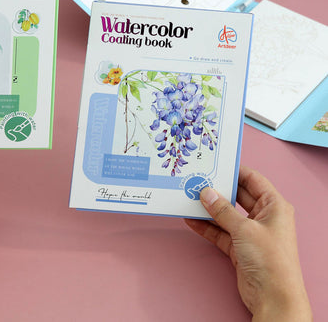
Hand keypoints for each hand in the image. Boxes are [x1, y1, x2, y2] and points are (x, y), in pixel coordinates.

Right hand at [185, 165, 311, 321]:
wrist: (273, 297)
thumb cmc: (270, 260)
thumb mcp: (244, 229)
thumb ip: (222, 210)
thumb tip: (206, 193)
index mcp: (274, 206)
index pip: (253, 180)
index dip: (235, 171)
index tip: (216, 165)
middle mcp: (264, 217)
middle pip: (237, 197)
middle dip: (218, 191)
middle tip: (198, 182)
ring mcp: (251, 232)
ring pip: (226, 215)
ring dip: (209, 209)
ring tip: (189, 198)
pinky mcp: (239, 247)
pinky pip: (220, 231)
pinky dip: (207, 227)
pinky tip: (191, 220)